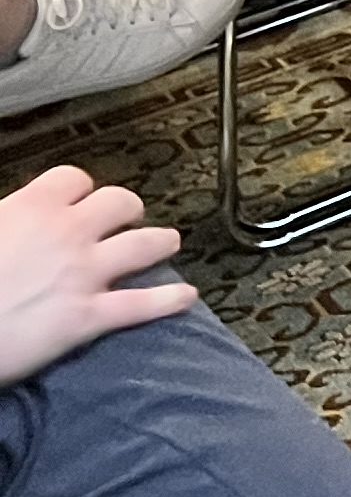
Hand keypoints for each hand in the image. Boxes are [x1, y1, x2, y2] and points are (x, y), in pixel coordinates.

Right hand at [0, 165, 190, 388]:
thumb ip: (9, 218)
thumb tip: (13, 216)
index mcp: (31, 207)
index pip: (74, 180)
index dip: (79, 191)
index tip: (79, 201)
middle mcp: (66, 232)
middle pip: (120, 203)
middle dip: (127, 211)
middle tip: (125, 222)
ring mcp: (83, 274)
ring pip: (145, 244)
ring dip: (161, 243)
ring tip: (166, 245)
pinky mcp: (88, 317)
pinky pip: (144, 304)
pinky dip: (171, 300)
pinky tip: (186, 298)